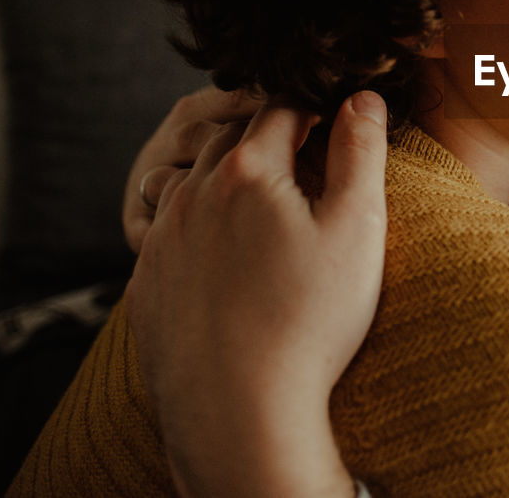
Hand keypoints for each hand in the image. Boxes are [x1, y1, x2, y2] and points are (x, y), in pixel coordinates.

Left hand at [126, 92, 388, 497]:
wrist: (238, 410)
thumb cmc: (309, 319)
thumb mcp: (358, 227)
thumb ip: (361, 152)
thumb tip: (362, 98)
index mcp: (249, 171)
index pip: (280, 109)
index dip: (311, 109)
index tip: (331, 124)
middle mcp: (194, 194)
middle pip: (230, 137)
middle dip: (266, 136)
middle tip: (303, 160)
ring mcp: (163, 240)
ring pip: (187, 179)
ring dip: (221, 176)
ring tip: (257, 203)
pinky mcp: (146, 283)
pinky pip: (165, 232)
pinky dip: (194, 226)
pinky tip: (225, 256)